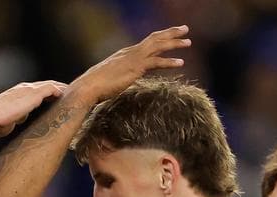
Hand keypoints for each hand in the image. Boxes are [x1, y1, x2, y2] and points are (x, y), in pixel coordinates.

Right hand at [0, 81, 67, 136]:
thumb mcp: (7, 120)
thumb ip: (14, 118)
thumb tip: (18, 120)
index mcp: (16, 93)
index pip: (34, 90)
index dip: (45, 93)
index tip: (54, 98)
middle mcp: (23, 88)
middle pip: (44, 85)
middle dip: (55, 88)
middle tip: (68, 92)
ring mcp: (29, 90)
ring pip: (50, 85)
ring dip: (61, 88)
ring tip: (72, 92)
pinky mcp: (35, 94)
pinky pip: (52, 89)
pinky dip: (61, 90)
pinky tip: (68, 94)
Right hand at [73, 26, 190, 101]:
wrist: (89, 86)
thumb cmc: (96, 85)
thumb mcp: (111, 77)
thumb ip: (119, 76)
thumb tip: (120, 81)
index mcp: (126, 53)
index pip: (147, 41)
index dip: (160, 37)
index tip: (171, 34)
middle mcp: (131, 51)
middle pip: (155, 38)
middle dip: (171, 33)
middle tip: (185, 29)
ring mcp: (134, 58)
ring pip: (158, 46)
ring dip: (175, 43)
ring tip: (188, 42)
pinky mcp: (136, 68)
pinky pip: (157, 62)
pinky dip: (170, 61)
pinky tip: (181, 62)